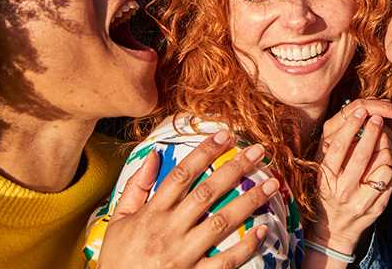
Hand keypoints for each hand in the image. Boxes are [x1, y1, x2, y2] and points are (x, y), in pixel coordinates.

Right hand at [97, 131, 277, 267]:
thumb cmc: (118, 261)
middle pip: (207, 192)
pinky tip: (263, 230)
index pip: (181, 175)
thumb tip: (154, 155)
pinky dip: (245, 246)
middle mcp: (168, 231)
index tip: (226, 135)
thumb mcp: (118, 222)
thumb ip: (135, 188)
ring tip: (272, 184)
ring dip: (250, 201)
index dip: (204, 152)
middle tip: (259, 151)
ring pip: (221, 222)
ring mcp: (182, 256)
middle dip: (235, 168)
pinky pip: (224, 262)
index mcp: (152, 214)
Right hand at [310, 100, 391, 254]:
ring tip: (383, 149)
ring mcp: (360, 201)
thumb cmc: (329, 193)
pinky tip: (384, 169)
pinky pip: (391, 179)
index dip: (350, 126)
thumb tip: (354, 121)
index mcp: (326, 178)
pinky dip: (391, 169)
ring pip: (382, 165)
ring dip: (386, 152)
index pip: (338, 147)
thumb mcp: (323, 174)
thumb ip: (333, 151)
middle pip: (362, 155)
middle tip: (378, 119)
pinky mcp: (376, 208)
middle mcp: (341, 190)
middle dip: (373, 132)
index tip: (360, 112)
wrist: (333, 231)